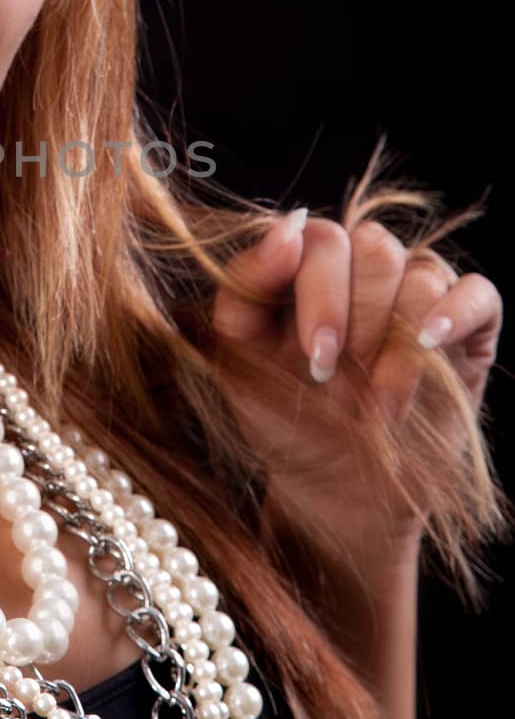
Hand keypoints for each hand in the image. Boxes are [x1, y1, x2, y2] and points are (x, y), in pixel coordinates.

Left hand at [210, 210, 502, 578]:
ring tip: (379, 402)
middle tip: (337, 377)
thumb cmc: (284, 417)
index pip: (320, 235)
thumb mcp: (240, 358)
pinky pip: (478, 292)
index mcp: (307, 268)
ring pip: (421, 272)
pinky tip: (432, 344)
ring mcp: (418, 295)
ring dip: (398, 340)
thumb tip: (286, 229)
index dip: (318, 287)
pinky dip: (456, 313)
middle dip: (356, 317)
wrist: (337, 489)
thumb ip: (245, 286)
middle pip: (374, 245)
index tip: (314, 351)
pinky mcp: (469, 328)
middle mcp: (364, 271)